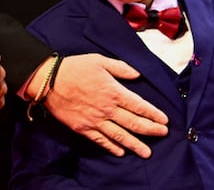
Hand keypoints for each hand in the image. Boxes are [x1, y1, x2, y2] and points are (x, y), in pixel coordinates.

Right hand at [42, 54, 168, 157]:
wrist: (49, 80)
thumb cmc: (74, 67)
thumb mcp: (99, 61)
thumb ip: (120, 68)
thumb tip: (137, 74)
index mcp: (113, 91)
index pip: (139, 106)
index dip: (153, 114)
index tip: (164, 120)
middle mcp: (107, 109)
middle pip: (134, 123)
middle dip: (151, 130)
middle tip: (162, 135)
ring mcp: (95, 120)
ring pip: (120, 135)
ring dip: (135, 144)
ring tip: (147, 152)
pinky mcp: (83, 127)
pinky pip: (100, 140)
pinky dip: (111, 147)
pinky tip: (121, 151)